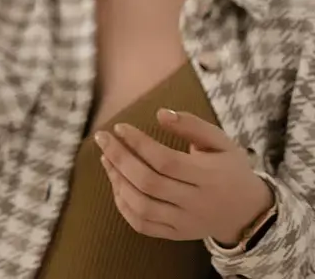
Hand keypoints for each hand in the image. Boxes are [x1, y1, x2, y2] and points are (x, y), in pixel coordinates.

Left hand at [96, 108, 274, 244]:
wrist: (248, 212)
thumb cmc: (229, 169)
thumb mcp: (220, 142)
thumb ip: (192, 125)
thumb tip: (160, 113)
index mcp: (210, 177)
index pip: (166, 161)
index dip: (139, 143)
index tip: (119, 127)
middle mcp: (197, 203)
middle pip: (149, 183)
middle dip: (119, 158)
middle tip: (102, 138)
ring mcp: (185, 223)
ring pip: (142, 206)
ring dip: (117, 180)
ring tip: (106, 158)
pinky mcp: (176, 235)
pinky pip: (141, 224)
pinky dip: (122, 205)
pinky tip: (116, 182)